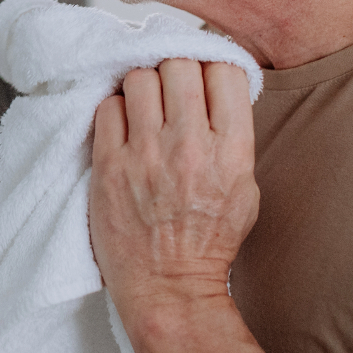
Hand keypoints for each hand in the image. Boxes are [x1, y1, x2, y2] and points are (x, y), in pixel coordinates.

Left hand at [89, 59, 258, 330]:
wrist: (169, 288)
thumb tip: (219, 86)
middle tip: (172, 90)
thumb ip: (235, 135)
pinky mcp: (109, 166)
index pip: (224, 69)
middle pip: (179, 64)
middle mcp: (190, 146)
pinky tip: (124, 128)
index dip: (212, 65)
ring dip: (143, 87)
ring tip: (145, 107)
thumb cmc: (208, 239)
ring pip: (139, 78)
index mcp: (231, 150)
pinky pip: (107, 107)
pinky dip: (116, 110)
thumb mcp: (245, 186)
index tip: (203, 75)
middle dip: (176, 72)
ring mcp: (146, 155)